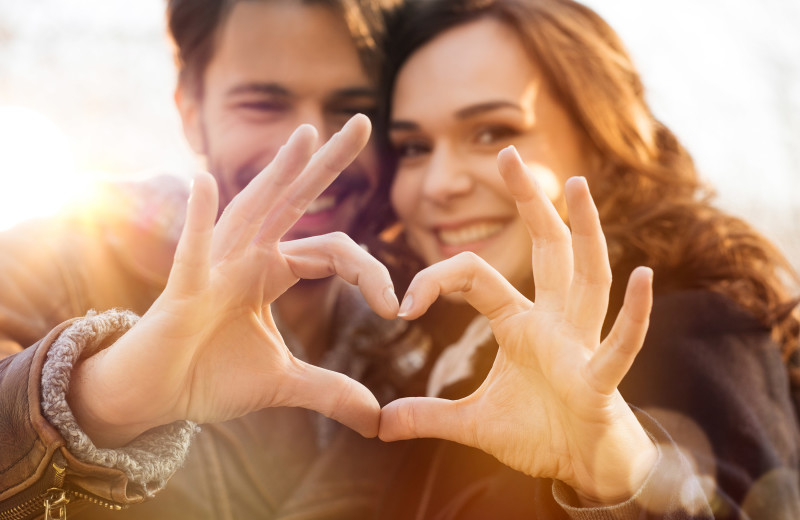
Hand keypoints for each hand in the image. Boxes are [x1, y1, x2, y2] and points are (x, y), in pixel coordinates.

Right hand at [69, 114, 397, 446]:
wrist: (156, 398)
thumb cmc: (210, 376)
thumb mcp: (282, 383)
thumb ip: (329, 391)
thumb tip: (377, 419)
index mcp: (272, 271)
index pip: (333, 251)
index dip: (370, 274)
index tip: (396, 308)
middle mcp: (246, 256)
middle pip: (294, 201)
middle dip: (328, 164)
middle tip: (363, 122)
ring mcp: (215, 266)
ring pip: (251, 210)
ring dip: (277, 174)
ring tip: (306, 136)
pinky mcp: (184, 289)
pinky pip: (193, 250)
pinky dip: (198, 219)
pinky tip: (204, 181)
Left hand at [379, 146, 656, 504]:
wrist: (585, 469)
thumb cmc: (540, 434)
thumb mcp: (474, 424)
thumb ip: (429, 417)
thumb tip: (380, 424)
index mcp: (521, 324)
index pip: (476, 276)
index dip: (437, 279)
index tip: (403, 304)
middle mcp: (555, 322)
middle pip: (546, 250)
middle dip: (529, 203)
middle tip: (507, 153)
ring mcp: (581, 345)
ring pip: (587, 278)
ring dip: (585, 232)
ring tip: (575, 185)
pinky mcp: (600, 380)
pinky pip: (619, 343)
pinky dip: (634, 314)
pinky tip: (643, 276)